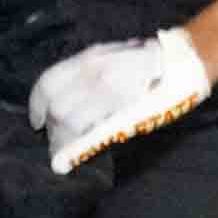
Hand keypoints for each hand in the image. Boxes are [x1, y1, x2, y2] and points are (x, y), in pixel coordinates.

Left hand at [28, 27, 211, 174]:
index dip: (36, 105)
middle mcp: (95, 75)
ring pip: (70, 121)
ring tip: (61, 151)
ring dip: (60, 140)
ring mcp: (111, 95)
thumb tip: (63, 98)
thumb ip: (84, 75)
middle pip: (57, 106)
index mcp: (88, 60)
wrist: (181, 65)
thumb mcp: (107, 57)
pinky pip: (93, 133)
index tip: (36, 121)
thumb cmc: (144, 62)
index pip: (48, 82)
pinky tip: (66, 159)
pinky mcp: (128, 113)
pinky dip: (76, 148)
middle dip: (50, 128)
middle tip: (51, 141)